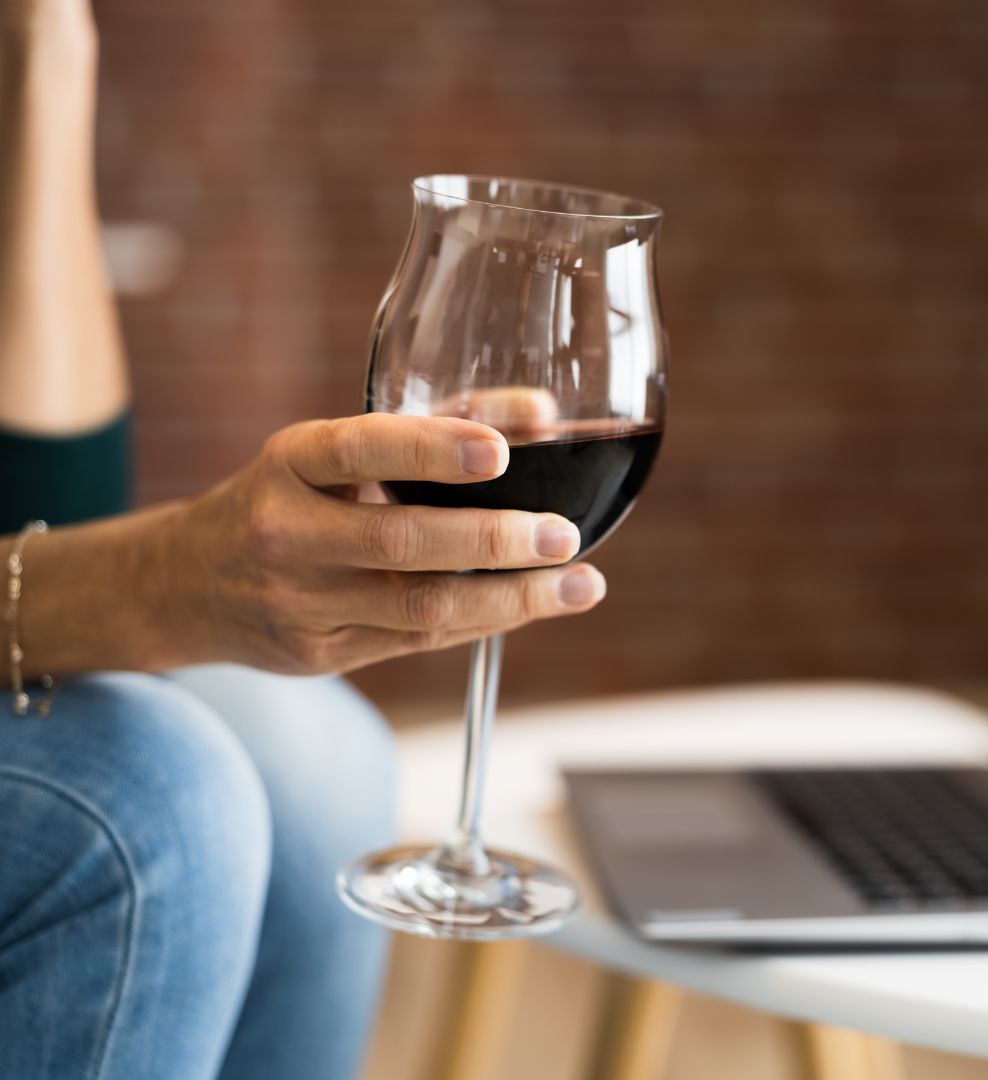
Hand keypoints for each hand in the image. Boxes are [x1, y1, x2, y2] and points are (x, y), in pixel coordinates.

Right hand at [147, 412, 604, 674]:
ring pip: (419, 607)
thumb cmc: (292, 496)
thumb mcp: (336, 450)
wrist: (188, 584)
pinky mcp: (320, 656)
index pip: (359, 447)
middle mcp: (285, 532)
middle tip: (565, 535)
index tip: (500, 452)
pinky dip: (484, 621)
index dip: (431, 449)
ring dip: (512, 599)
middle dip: (493, 541)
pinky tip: (534, 605)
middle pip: (399, 542)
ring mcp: (299, 602)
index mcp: (289, 462)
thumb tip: (547, 416)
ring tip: (582, 584)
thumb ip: (439, 425)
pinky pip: (418, 640)